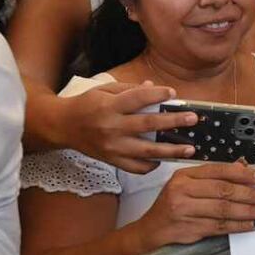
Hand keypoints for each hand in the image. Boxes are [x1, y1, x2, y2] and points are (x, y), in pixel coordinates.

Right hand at [59, 81, 198, 173]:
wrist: (61, 126)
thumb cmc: (86, 104)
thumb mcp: (104, 90)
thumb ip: (129, 89)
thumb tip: (154, 87)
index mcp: (109, 106)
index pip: (137, 99)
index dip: (156, 95)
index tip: (173, 92)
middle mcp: (111, 127)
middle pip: (147, 125)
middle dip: (172, 122)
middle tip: (193, 119)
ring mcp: (112, 147)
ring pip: (146, 151)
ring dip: (171, 151)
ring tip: (190, 149)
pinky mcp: (111, 161)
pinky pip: (136, 168)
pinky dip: (151, 166)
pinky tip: (162, 160)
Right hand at [136, 162, 254, 249]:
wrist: (150, 231)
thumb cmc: (173, 206)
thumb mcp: (188, 185)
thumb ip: (214, 176)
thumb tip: (244, 167)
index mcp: (184, 175)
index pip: (218, 170)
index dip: (243, 174)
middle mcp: (182, 190)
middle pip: (223, 190)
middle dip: (250, 194)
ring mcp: (184, 210)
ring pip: (223, 210)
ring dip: (248, 211)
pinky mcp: (189, 229)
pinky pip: (220, 227)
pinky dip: (239, 226)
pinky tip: (252, 224)